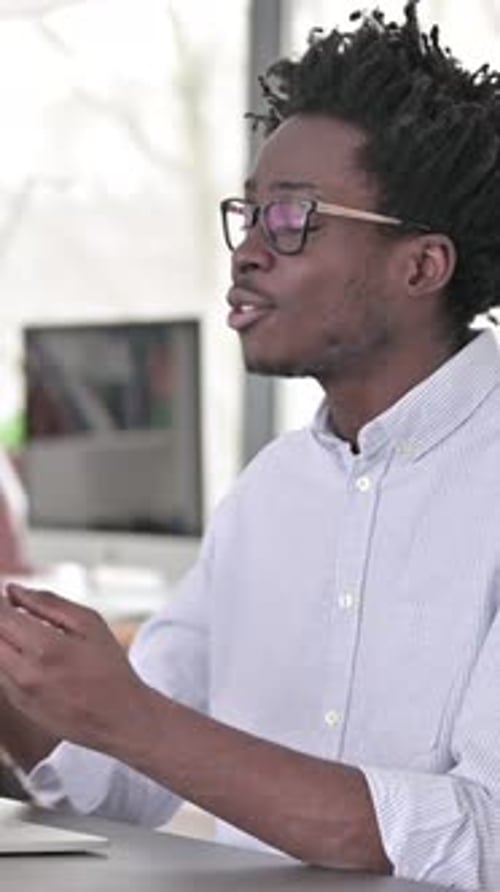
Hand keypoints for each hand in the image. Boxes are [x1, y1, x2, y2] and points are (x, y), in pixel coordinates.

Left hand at [0, 584, 147, 752]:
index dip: (1, 602)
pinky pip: (1, 674)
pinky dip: (9, 659)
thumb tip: (14, 590)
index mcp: (45, 647)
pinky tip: (32, 656)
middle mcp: (25, 672)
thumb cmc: (110, 668)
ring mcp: (19, 692)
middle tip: (15, 611)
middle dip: (2, 620)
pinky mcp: (19, 705)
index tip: (9, 595)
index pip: (1, 616)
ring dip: (4, 640)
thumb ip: (48, 603)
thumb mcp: (89, 623)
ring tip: (28, 634)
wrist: (120, 717)